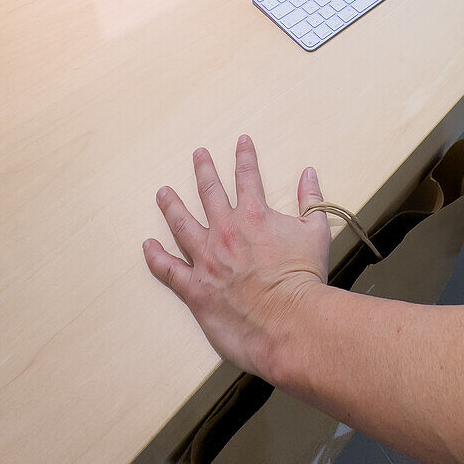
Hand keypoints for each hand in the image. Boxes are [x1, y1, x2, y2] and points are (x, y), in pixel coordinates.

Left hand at [143, 136, 330, 379]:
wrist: (290, 321)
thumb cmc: (304, 279)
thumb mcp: (316, 232)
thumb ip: (311, 199)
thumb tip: (309, 173)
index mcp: (254, 215)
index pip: (247, 176)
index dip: (244, 156)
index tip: (241, 141)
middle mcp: (226, 230)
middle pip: (209, 192)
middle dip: (203, 170)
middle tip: (197, 154)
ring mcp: (206, 259)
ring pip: (181, 224)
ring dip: (171, 206)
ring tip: (162, 192)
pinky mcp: (195, 288)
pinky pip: (168, 269)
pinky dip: (155, 257)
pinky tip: (148, 246)